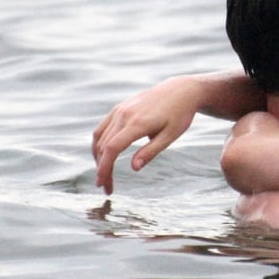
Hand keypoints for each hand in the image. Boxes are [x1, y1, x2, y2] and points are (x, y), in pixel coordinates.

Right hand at [91, 76, 202, 193]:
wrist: (180, 91)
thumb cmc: (179, 115)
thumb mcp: (170, 135)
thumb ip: (151, 151)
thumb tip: (134, 168)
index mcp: (137, 123)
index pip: (112, 148)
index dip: (105, 168)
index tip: (103, 184)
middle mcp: (124, 114)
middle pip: (103, 146)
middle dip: (102, 169)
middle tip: (107, 188)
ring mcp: (120, 110)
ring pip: (99, 137)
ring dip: (98, 157)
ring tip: (104, 175)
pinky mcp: (119, 108)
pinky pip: (102, 127)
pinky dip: (99, 144)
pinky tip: (103, 156)